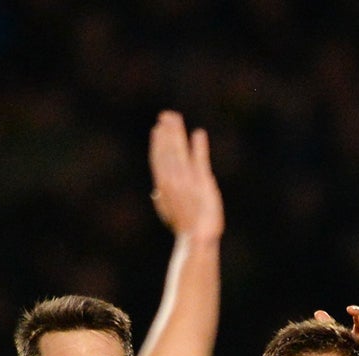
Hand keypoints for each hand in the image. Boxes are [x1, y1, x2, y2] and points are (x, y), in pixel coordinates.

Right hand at [149, 111, 223, 241]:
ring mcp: (187, 179)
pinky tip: (198, 134)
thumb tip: (156, 192)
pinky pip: (199, 159)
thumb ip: (161, 199)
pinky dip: (199, 146)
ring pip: (179, 150)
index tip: (157, 129)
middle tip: (165, 115)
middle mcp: (172, 180)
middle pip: (167, 150)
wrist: (196, 237)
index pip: (158, 159)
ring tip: (175, 119)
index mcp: (162, 186)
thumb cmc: (183, 227)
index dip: (157, 143)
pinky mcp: (203, 182)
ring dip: (176, 133)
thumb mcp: (168, 213)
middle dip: (166, 132)